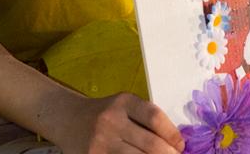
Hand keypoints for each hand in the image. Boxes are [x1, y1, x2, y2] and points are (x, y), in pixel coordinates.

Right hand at [51, 93, 182, 153]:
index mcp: (124, 102)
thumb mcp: (124, 106)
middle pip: (149, 143)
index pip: (155, 118)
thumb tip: (174, 142)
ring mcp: (100, 142)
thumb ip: (145, 119)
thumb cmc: (105, 112)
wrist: (69, 119)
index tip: (180, 145)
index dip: (172, 134)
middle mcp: (111, 121)